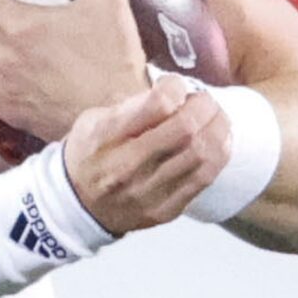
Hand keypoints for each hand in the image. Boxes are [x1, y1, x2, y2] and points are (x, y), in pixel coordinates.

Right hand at [63, 77, 229, 233]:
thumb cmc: (90, 153)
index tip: (175, 86)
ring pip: (202, 154)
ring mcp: (149, 192)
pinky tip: (218, 141)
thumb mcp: (93, 120)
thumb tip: (175, 92)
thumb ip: (132, 105)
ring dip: (218, 128)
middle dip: (205, 106)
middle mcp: (128, 166)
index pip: (158, 104)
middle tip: (205, 100)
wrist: (77, 206)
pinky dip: (219, 154)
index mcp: (107, 136)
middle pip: (186, 129)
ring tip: (216, 118)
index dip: (177, 88)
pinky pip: (205, 178)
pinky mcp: (166, 210)